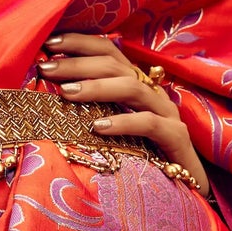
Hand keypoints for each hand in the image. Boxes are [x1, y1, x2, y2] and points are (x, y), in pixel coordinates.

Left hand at [36, 32, 210, 195]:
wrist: (184, 188)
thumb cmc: (140, 156)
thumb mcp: (110, 127)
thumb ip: (89, 108)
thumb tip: (49, 93)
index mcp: (135, 84)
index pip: (109, 50)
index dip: (80, 43)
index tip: (49, 43)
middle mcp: (151, 92)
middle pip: (116, 64)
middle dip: (78, 63)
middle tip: (47, 68)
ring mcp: (166, 113)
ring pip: (132, 88)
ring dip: (96, 87)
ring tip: (66, 93)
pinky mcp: (176, 137)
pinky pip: (148, 123)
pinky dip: (122, 122)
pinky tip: (97, 127)